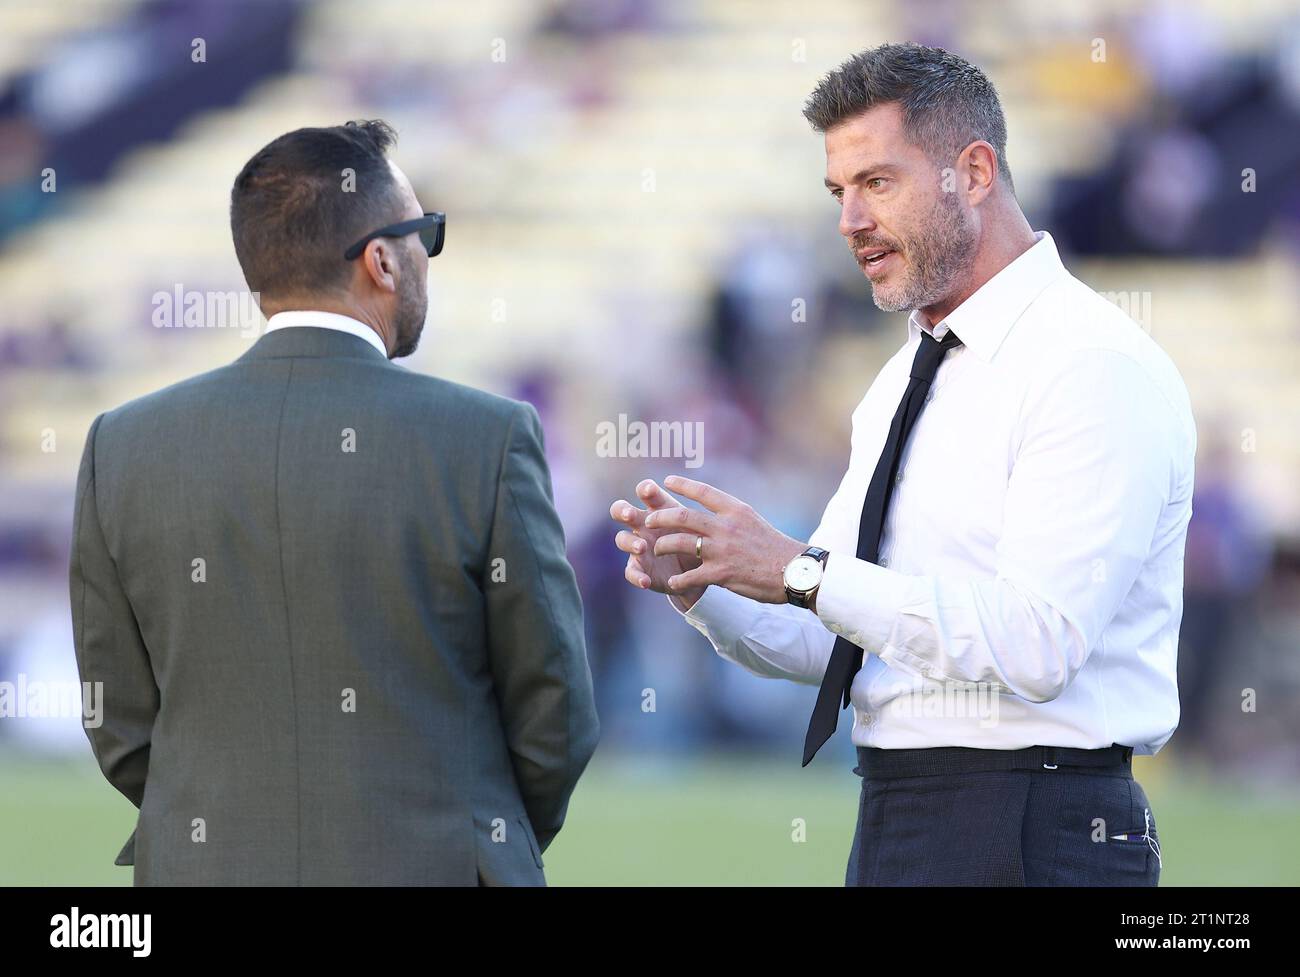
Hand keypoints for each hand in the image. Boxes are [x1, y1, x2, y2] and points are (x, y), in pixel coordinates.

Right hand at [610, 479, 706, 608]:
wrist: (698, 571)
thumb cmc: (697, 539)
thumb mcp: (699, 526)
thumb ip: (697, 518)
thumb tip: (711, 505)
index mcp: (658, 509)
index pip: (645, 492)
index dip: (645, 489)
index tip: (650, 491)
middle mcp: (643, 524)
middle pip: (621, 510)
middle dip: (623, 510)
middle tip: (631, 515)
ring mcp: (638, 546)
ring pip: (622, 539)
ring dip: (630, 542)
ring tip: (642, 547)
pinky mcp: (639, 567)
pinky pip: (630, 571)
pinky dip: (636, 576)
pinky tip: (645, 581)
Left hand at [642, 475, 806, 604]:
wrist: (794, 571)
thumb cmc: (774, 547)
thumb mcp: (753, 521)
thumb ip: (731, 516)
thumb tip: (713, 510)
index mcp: (735, 510)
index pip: (703, 492)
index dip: (682, 485)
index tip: (666, 481)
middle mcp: (726, 526)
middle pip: (682, 516)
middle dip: (659, 518)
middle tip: (648, 521)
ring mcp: (722, 550)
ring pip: (679, 543)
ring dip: (663, 546)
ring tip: (655, 550)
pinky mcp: (721, 573)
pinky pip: (690, 576)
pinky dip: (679, 580)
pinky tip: (673, 583)